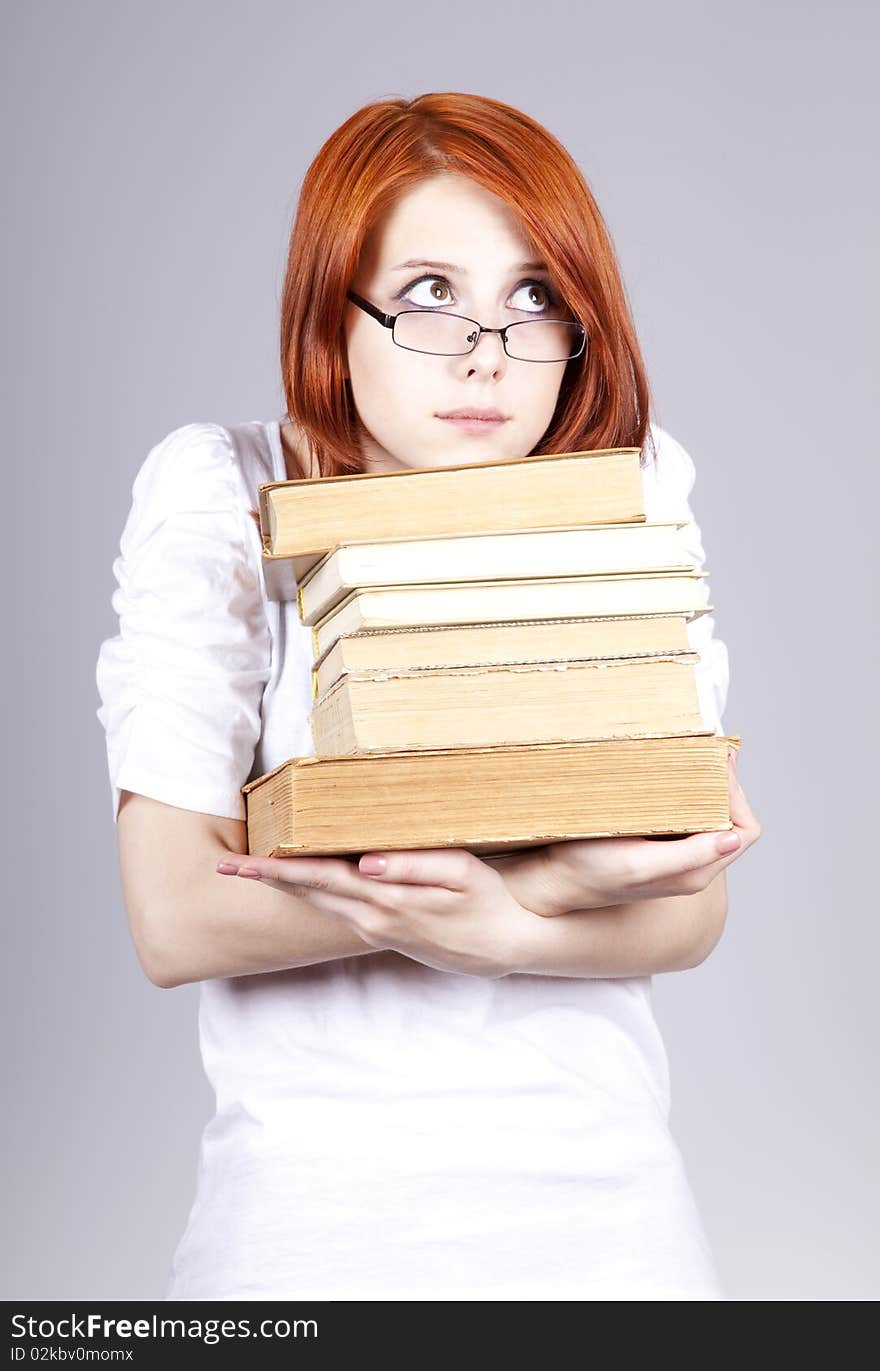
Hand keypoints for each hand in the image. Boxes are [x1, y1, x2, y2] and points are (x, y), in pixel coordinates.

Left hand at [215, 846, 541, 979]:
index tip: (241, 865)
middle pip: (308, 894)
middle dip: (265, 879)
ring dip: (283, 886)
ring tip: (251, 870)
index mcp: (385, 901)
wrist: (505, 947)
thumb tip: (366, 862)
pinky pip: (336, 909)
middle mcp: (372, 919)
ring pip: (319, 903)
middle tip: (223, 866)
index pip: (319, 880)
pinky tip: (302, 880)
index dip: (278, 871)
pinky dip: (311, 892)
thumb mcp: (460, 874)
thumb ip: (413, 866)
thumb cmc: (487, 902)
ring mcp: (376, 928)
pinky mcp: (384, 930)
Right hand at [485, 747, 761, 916]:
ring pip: (708, 815)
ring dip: (704, 787)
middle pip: (730, 819)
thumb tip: (733, 838)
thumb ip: (688, 855)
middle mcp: (691, 866)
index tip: (713, 766)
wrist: (551, 881)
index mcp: (696, 872)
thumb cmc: (588, 871)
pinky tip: (665, 776)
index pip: (743, 830)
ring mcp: (673, 856)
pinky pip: (684, 815)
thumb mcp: (639, 863)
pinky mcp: (654, 844)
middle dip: (722, 785)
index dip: (737, 796)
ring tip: (688, 759)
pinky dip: (683, 793)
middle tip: (702, 753)